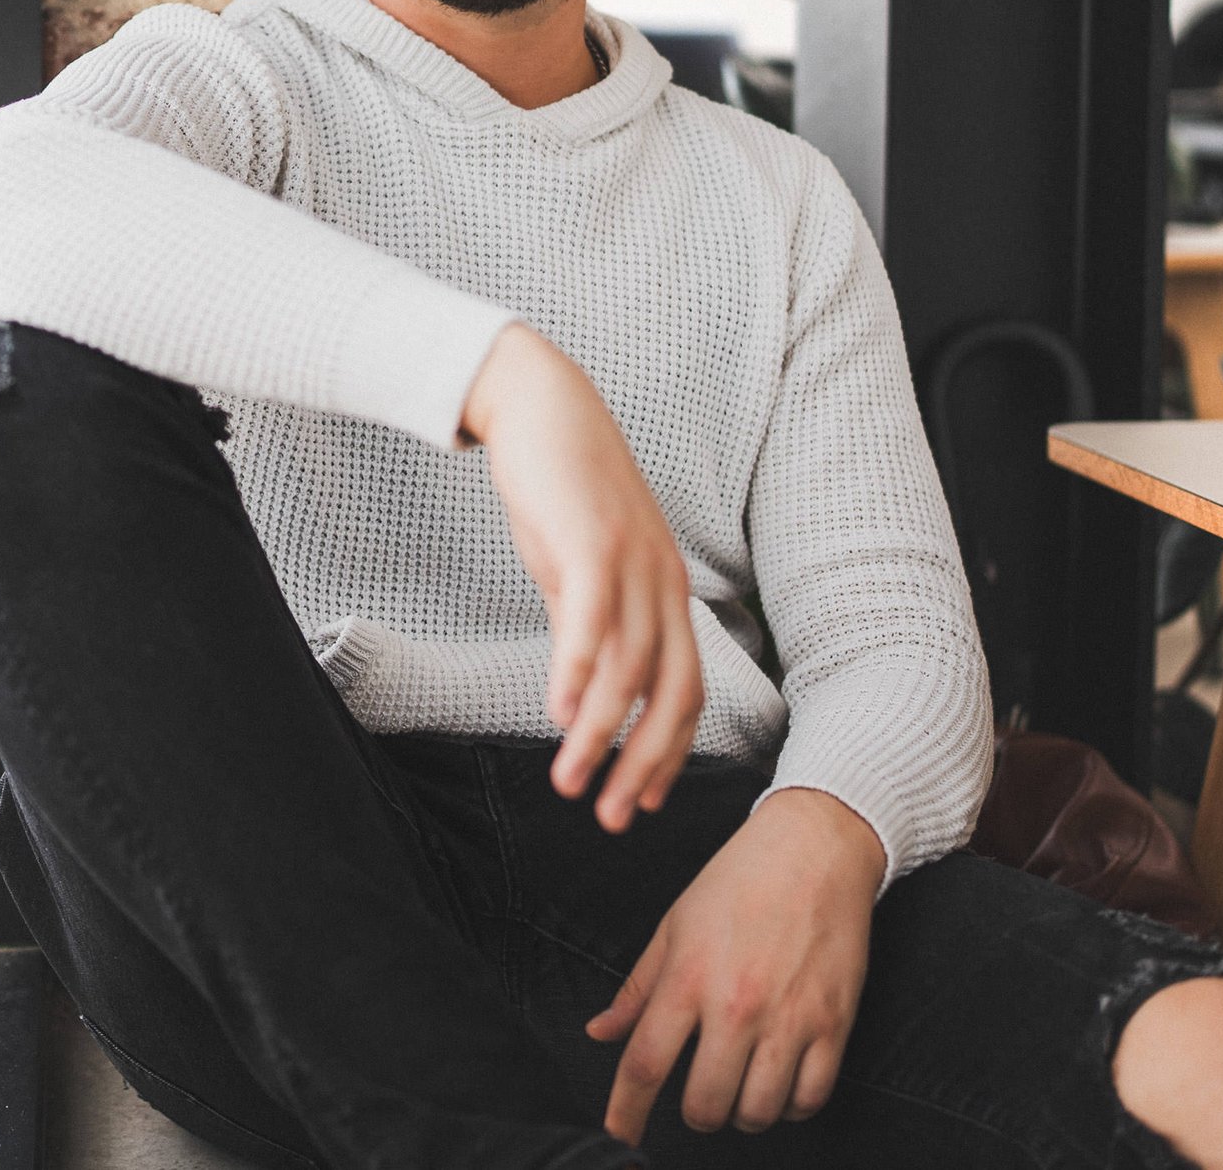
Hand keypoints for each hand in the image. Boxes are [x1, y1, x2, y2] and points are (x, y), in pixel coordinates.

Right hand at [460, 323, 703, 831]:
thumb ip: (588, 621)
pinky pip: (591, 623)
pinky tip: (558, 717)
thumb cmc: (556, 487)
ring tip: (572, 783)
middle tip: (617, 818)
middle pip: (671, 694)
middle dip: (645, 764)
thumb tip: (581, 682)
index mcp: (667, 590)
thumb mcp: (579, 565)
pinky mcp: (590, 544)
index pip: (685, 690)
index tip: (645, 802)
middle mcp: (662, 581)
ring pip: (628, 670)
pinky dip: (577, 675)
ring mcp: (631, 563)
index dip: (669, 752)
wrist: (537, 405)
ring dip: (600, 735)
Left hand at [587, 789, 885, 1141]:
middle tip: (695, 1097)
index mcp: (688, 978)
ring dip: (741, 1114)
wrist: (814, 849)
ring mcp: (789, 1018)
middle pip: (703, 1103)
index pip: (644, 1065)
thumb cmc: (739, 881)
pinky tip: (779, 1085)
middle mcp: (736, 1005)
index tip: (619, 1133)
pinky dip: (789, 1106)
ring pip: (757, 1112)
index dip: (625, 1111)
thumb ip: (637, 987)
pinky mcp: (834, 1024)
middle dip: (693, 1113)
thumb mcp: (674, 926)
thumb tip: (600, 1032)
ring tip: (739, 1090)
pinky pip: (809, 1098)